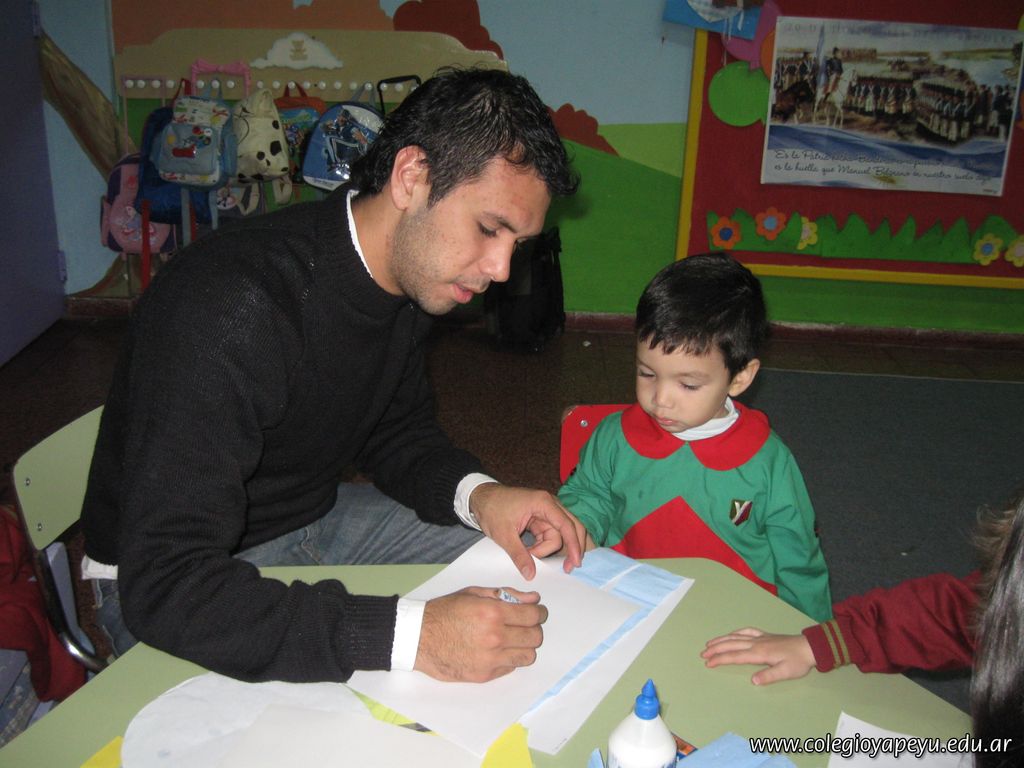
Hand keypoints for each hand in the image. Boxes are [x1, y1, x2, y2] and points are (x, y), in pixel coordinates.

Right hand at [414, 586, 545, 681]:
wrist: (418, 638)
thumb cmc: (444, 611)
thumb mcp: (474, 593)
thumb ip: (506, 594)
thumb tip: (533, 598)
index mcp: (493, 613)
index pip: (533, 616)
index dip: (540, 613)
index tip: (538, 612)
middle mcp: (495, 637)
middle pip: (535, 638)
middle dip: (535, 629)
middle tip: (526, 625)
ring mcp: (490, 659)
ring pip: (528, 656)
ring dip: (525, 646)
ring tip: (514, 639)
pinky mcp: (484, 675)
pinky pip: (511, 668)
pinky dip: (510, 659)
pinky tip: (498, 649)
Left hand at [469, 483, 585, 577]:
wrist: (480, 498)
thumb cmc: (491, 509)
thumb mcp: (503, 534)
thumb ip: (519, 554)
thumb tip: (530, 574)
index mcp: (543, 503)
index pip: (566, 525)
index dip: (574, 545)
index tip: (575, 562)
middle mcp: (549, 505)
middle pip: (570, 527)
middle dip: (571, 547)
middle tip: (568, 568)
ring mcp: (545, 512)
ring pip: (558, 535)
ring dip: (548, 549)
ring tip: (530, 556)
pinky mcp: (539, 519)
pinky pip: (548, 535)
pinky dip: (543, 546)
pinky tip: (532, 553)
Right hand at [701, 627, 815, 685]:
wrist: (808, 647)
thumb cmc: (797, 662)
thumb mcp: (785, 672)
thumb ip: (769, 676)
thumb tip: (753, 680)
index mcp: (759, 653)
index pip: (735, 656)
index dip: (720, 659)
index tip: (708, 663)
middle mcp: (756, 643)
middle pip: (731, 645)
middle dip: (715, 649)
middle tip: (702, 654)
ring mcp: (760, 638)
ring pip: (736, 637)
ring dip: (721, 640)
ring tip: (709, 644)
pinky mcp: (765, 635)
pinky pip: (746, 631)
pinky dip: (736, 632)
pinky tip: (731, 634)